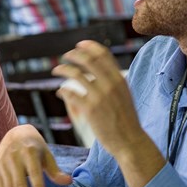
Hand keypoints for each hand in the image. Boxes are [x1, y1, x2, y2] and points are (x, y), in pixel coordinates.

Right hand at [0, 125, 72, 186]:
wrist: (14, 134)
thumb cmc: (36, 148)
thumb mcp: (47, 154)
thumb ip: (55, 170)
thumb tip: (69, 182)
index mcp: (29, 152)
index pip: (34, 171)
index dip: (37, 185)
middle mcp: (13, 157)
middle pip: (18, 184)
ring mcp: (2, 164)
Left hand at [53, 41, 146, 159]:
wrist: (130, 141)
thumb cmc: (125, 119)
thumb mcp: (124, 95)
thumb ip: (113, 81)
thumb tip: (99, 70)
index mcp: (119, 79)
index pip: (104, 54)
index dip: (89, 47)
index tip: (79, 45)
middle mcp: (110, 85)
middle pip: (88, 60)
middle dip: (73, 55)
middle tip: (65, 56)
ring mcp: (99, 96)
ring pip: (75, 75)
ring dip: (63, 69)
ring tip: (56, 70)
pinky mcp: (89, 109)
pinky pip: (70, 93)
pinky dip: (62, 91)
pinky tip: (60, 92)